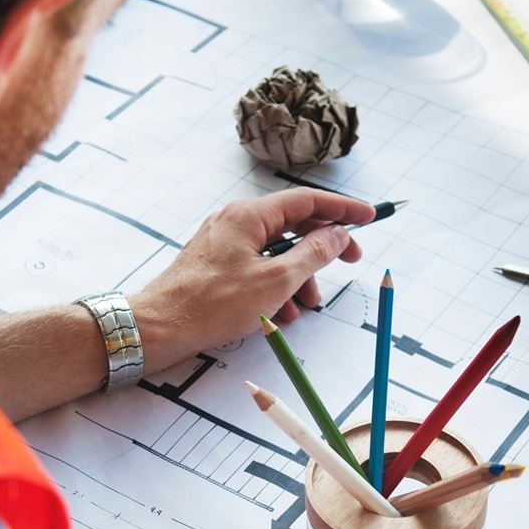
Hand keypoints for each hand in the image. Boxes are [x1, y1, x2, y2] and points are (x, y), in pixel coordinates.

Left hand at [131, 189, 376, 371]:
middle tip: (349, 263)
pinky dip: (275, 287)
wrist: (159, 328)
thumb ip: (313, 254)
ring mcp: (224, 242)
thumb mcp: (277, 281)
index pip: (307, 200)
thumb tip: (337, 235)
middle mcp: (235, 221)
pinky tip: (279, 314)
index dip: (342, 209)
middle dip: (322, 250)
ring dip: (299, 277)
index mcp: (249, 215)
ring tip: (305, 306)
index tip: (368, 217)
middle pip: (293, 226)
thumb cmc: (212, 304)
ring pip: (276, 252)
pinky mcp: (216, 264)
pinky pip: (257, 267)